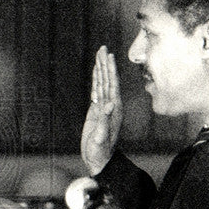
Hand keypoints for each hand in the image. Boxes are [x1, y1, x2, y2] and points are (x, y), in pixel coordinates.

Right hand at [81, 45, 122, 174]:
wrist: (99, 160)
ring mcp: (103, 107)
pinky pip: (96, 91)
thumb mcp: (101, 137)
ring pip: (101, 83)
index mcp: (114, 109)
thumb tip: (109, 103)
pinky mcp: (96, 111)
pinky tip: (95, 73)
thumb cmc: (100, 151)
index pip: (112, 84)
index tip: (109, 56)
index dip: (110, 69)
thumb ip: (104, 120)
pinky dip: (95, 80)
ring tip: (99, 55)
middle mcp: (111, 105)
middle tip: (103, 48)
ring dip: (100, 69)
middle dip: (105, 64)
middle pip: (107, 80)